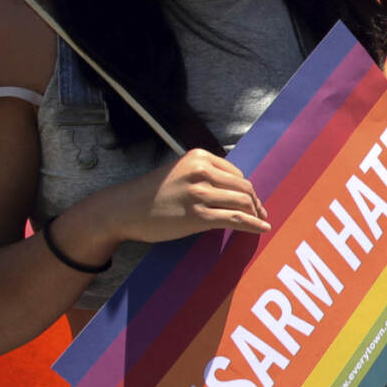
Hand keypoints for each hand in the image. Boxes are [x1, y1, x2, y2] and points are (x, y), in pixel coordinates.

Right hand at [99, 147, 268, 245]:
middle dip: (255, 202)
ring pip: (243, 203)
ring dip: (256, 214)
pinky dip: (254, 225)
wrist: (124, 209)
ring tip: (261, 222)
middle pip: (244, 188)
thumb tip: (235, 188)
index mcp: (198, 157)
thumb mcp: (179, 172)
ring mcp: (200, 194)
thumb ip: (204, 174)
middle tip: (260, 213)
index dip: (247, 190)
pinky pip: (237, 219)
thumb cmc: (152, 193)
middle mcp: (201, 172)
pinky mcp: (199, 215)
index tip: (252, 201)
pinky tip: (262, 229)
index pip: (236, 174)